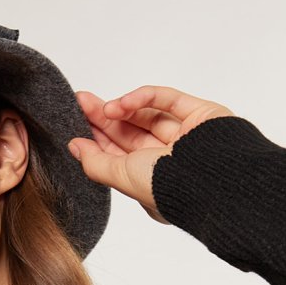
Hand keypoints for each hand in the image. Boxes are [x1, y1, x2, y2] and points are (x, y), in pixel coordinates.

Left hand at [68, 85, 236, 224]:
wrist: (211, 178)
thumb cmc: (167, 187)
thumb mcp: (122, 178)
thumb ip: (95, 164)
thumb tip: (74, 147)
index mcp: (152, 181)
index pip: (120, 156)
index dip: (98, 140)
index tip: (76, 126)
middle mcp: (170, 160)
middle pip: (131, 132)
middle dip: (105, 118)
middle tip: (82, 102)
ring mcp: (186, 136)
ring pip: (148, 114)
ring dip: (122, 107)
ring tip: (100, 107)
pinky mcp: (199, 113)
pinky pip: (168, 99)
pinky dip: (144, 97)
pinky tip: (122, 103)